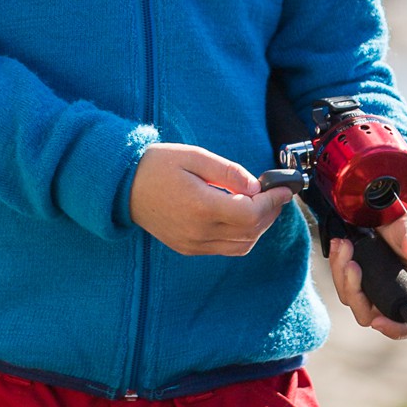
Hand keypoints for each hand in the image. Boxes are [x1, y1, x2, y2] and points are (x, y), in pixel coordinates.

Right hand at [128, 144, 286, 257]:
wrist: (122, 186)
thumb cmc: (157, 165)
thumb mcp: (194, 157)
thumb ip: (227, 172)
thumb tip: (256, 186)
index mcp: (201, 207)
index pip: (251, 213)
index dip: (272, 202)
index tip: (284, 189)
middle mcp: (199, 232)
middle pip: (250, 232)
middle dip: (270, 213)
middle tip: (277, 195)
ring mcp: (193, 244)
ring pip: (241, 246)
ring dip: (258, 228)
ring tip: (262, 206)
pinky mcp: (188, 248)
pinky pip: (225, 249)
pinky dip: (241, 236)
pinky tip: (241, 217)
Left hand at [329, 199, 406, 339]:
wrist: (392, 209)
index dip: (395, 329)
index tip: (377, 322)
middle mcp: (395, 293)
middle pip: (371, 313)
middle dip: (356, 291)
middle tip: (352, 264)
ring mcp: (375, 287)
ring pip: (352, 297)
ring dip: (342, 274)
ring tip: (344, 245)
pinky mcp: (360, 278)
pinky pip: (343, 282)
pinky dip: (337, 265)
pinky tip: (339, 244)